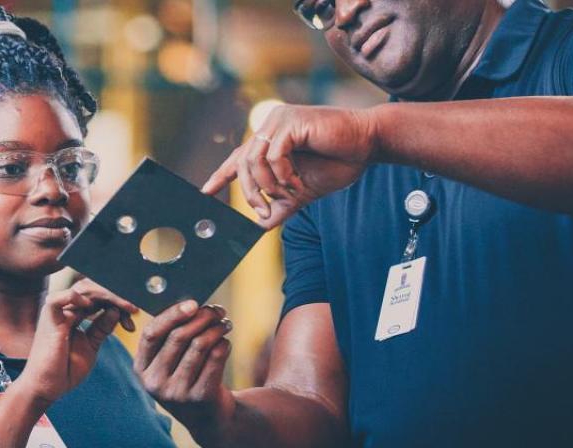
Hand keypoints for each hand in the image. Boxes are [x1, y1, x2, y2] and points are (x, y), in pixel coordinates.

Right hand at [15, 279, 138, 403]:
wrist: (47, 388)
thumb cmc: (65, 369)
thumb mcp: (91, 345)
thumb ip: (102, 327)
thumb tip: (116, 310)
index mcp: (75, 313)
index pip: (98, 296)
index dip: (117, 301)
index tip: (134, 313)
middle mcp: (66, 309)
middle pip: (93, 288)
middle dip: (116, 296)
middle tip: (134, 308)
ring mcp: (57, 313)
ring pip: (82, 290)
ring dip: (107, 295)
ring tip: (125, 306)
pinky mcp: (48, 320)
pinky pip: (57, 300)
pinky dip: (74, 297)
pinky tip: (91, 305)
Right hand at [134, 300, 236, 436]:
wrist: (207, 418)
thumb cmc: (187, 377)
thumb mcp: (169, 363)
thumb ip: (170, 336)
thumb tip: (190, 302)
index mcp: (141, 369)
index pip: (151, 334)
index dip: (172, 314)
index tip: (192, 303)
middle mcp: (155, 382)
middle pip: (178, 336)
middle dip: (201, 317)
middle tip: (217, 310)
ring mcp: (177, 392)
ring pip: (200, 345)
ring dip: (216, 329)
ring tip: (225, 324)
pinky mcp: (200, 397)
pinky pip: (215, 358)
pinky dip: (224, 344)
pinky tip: (225, 342)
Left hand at [203, 104, 376, 227]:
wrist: (366, 146)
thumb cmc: (338, 162)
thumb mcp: (302, 190)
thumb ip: (281, 204)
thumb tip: (261, 225)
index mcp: (271, 139)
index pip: (239, 158)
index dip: (222, 175)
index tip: (206, 192)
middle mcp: (270, 126)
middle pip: (243, 163)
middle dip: (250, 192)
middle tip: (262, 211)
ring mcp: (279, 121)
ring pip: (255, 161)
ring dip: (270, 186)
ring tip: (291, 193)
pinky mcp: (291, 122)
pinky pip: (274, 155)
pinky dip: (283, 175)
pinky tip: (298, 182)